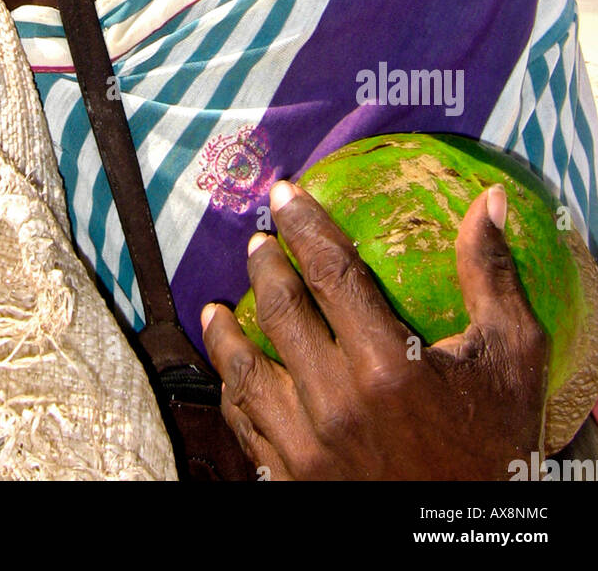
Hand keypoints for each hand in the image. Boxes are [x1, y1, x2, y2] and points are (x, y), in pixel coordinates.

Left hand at [201, 180, 547, 480]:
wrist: (472, 540)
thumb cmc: (498, 448)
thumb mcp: (511, 359)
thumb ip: (491, 278)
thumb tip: (487, 203)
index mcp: (389, 366)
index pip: (330, 272)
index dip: (304, 225)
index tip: (284, 194)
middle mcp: (339, 405)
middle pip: (283, 311)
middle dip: (265, 265)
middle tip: (259, 242)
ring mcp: (309, 449)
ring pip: (247, 372)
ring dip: (228, 332)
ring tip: (219, 306)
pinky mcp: (293, 483)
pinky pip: (246, 427)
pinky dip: (232, 393)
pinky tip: (229, 374)